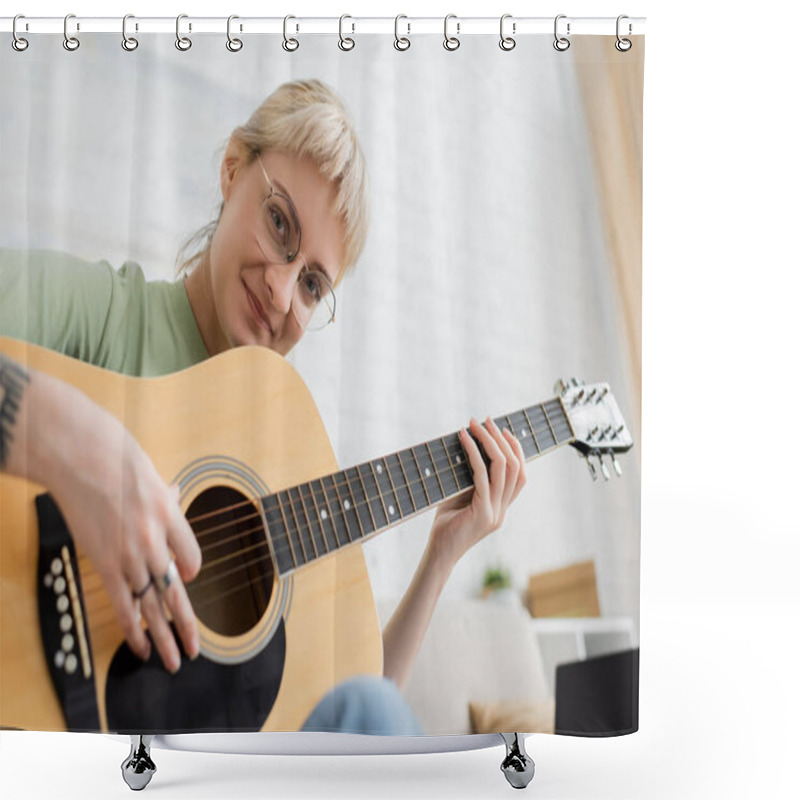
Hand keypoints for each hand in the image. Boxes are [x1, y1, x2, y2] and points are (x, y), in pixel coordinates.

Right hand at [28, 372, 201, 672]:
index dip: (190, 571)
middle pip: (177, 592)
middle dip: (187, 624)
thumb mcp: (152, 474)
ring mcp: (129, 553)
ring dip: (163, 637)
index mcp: (171, 514)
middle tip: (195, 650)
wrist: (77, 452)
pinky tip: (140, 646)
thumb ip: (165, 495)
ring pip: (151, 605)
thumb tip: (174, 494)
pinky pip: (123, 602)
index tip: (185, 576)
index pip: (192, 559)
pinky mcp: (103, 561)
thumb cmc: (114, 456)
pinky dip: (133, 628)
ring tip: (173, 660)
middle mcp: (154, 538)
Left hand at [428, 416, 526, 571]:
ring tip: (475, 424)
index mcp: (502, 507)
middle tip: (486, 420)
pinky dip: (474, 454)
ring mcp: (495, 512)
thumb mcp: (461, 496)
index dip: (515, 449)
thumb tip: (467, 445)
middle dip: (502, 439)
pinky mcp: (482, 513)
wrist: (438, 553)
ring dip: (489, 441)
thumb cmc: (445, 524)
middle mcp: (503, 510)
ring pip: (504, 469)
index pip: (520, 474)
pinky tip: (464, 440)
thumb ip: (470, 477)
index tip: (501, 429)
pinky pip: (482, 477)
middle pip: (516, 467)